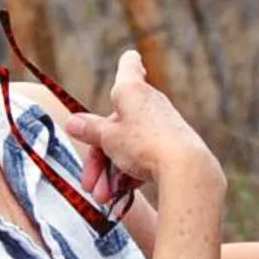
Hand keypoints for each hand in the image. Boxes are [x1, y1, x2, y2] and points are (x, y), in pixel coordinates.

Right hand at [62, 50, 223, 193]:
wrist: (186, 168)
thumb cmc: (144, 144)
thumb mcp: (108, 138)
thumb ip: (89, 130)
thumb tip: (72, 121)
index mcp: (131, 90)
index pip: (129, 66)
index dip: (127, 64)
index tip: (130, 60)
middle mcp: (149, 103)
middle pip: (116, 124)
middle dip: (99, 157)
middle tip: (90, 185)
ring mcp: (162, 125)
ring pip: (128, 146)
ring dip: (111, 174)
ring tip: (104, 198)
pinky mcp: (172, 146)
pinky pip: (143, 158)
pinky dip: (130, 176)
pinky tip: (120, 198)